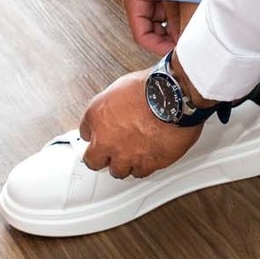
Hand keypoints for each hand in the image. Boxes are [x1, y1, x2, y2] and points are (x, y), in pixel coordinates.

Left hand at [78, 71, 201, 178]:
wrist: (174, 97)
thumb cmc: (152, 86)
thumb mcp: (123, 86)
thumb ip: (115, 104)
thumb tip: (117, 107)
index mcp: (97, 116)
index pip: (85, 132)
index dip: (96, 133)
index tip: (102, 133)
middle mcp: (106, 140)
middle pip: (93, 161)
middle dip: (101, 157)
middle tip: (110, 152)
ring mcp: (125, 155)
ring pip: (117, 171)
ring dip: (124, 163)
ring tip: (133, 154)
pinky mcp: (145, 164)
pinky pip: (140, 172)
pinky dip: (144, 165)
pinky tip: (148, 157)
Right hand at [122, 0, 198, 55]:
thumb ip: (183, 21)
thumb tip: (186, 48)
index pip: (141, 35)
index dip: (161, 48)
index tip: (180, 53)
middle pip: (154, 28)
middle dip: (173, 36)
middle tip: (194, 40)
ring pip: (165, 17)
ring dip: (181, 22)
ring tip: (200, 21)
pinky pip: (173, 5)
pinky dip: (184, 11)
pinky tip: (200, 9)